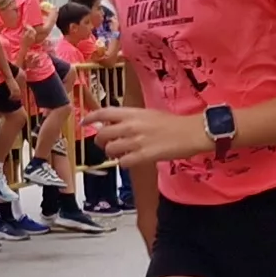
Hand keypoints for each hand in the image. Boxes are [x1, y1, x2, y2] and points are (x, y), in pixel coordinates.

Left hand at [84, 104, 217, 170]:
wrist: (191, 132)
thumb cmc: (173, 123)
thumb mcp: (149, 114)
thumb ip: (132, 119)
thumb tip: (118, 124)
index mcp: (132, 113)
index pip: (104, 113)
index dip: (90, 118)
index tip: (84, 123)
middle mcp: (131, 126)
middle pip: (103, 134)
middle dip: (100, 142)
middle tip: (105, 145)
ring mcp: (136, 141)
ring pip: (110, 149)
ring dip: (112, 154)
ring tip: (120, 154)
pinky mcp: (143, 156)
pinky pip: (123, 162)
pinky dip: (124, 163)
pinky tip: (131, 161)